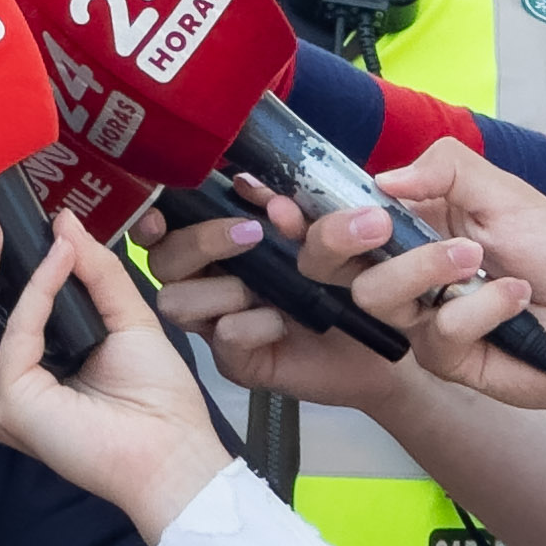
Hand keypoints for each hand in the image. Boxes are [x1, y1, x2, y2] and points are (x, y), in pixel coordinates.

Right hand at [0, 209, 235, 541]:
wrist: (175, 451)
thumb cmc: (155, 399)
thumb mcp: (125, 317)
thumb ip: (94, 271)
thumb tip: (62, 220)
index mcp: (21, 370)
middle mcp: (0, 386)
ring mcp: (0, 398)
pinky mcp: (12, 403)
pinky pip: (17, 334)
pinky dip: (37, 291)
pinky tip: (58, 258)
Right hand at [139, 204, 416, 413]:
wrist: (392, 326)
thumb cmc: (352, 270)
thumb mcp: (322, 228)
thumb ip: (284, 208)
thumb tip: (247, 184)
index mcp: (220, 242)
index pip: (164, 227)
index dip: (153, 218)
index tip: (164, 213)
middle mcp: (209, 280)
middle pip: (161, 260)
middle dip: (199, 242)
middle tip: (252, 233)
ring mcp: (219, 322)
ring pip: (176, 301)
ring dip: (219, 287)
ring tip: (264, 287)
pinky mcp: (239, 361)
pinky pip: (223, 339)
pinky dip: (250, 324)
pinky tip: (281, 321)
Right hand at [291, 143, 545, 422]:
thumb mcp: (505, 191)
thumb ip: (445, 168)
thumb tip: (381, 178)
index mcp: (410, 224)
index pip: (339, 217)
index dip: (305, 211)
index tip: (286, 202)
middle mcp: (404, 271)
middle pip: (327, 264)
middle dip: (339, 238)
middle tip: (378, 222)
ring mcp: (420, 318)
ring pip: (375, 297)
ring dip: (427, 268)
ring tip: (481, 258)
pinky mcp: (445, 359)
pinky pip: (436, 333)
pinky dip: (482, 308)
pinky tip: (517, 298)